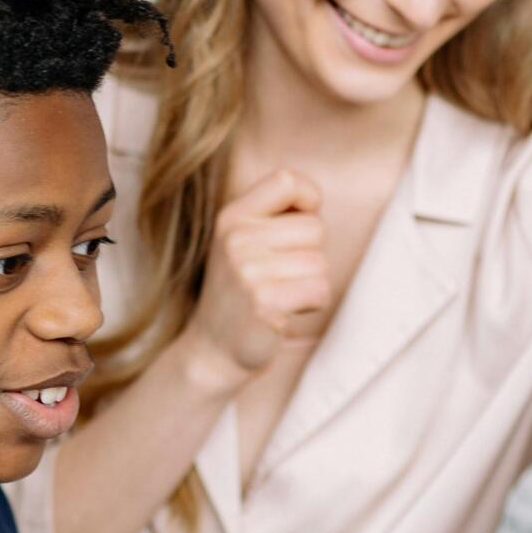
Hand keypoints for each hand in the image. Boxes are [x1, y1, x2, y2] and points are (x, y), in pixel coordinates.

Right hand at [185, 167, 330, 389]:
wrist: (211, 352)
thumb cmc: (239, 295)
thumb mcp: (241, 245)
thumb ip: (271, 217)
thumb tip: (315, 201)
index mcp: (232, 217)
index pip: (286, 180)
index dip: (309, 198)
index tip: (302, 221)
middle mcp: (237, 238)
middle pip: (314, 227)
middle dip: (309, 255)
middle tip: (279, 277)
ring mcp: (248, 269)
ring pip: (320, 262)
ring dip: (310, 283)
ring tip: (280, 296)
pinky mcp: (265, 300)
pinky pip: (320, 290)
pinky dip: (312, 304)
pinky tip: (286, 312)